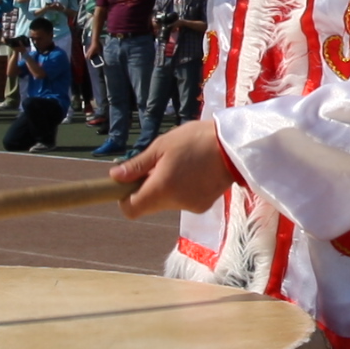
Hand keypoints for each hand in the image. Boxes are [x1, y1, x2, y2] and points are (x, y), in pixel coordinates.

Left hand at [115, 120, 231, 218]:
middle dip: (148, 188)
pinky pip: (183, 201)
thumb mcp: (162, 146)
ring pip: (167, 202)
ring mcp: (191, 206)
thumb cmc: (195, 139)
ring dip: (167, 188)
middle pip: (149, 205)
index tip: (132, 182)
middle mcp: (175, 202)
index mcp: (161, 188)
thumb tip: (115, 176)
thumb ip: (138, 165)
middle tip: (159, 166)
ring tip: (182, 164)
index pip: (131, 209)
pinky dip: (183, 190)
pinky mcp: (203, 206)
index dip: (126, 198)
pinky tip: (195, 172)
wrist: (234, 146)